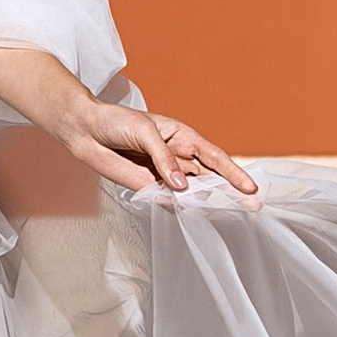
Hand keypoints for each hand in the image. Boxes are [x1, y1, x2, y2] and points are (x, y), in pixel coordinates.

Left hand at [62, 99, 259, 201]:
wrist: (85, 130)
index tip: (250, 189)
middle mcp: (177, 157)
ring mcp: (164, 174)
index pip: (214, 157)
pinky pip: (168, 200)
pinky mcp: (148, 187)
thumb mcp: (145, 132)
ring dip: (206, 202)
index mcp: (182, 137)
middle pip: (209, 177)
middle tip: (251, 208)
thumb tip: (181, 186)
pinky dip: (179, 208)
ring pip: (191, 192)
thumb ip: (164, 159)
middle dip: (229, 192)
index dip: (233, 173)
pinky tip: (191, 214)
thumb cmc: (116, 122)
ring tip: (225, 214)